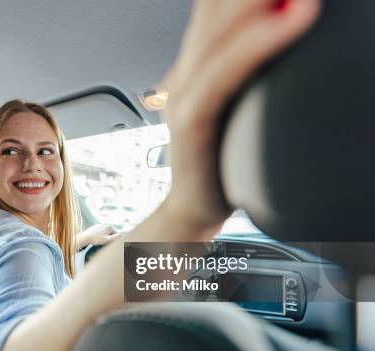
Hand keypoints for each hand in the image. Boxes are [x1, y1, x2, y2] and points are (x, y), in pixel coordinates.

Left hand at [77, 224, 120, 247]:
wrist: (85, 237)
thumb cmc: (96, 239)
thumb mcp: (108, 240)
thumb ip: (116, 237)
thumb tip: (122, 235)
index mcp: (109, 226)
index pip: (116, 234)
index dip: (113, 239)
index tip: (109, 243)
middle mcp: (105, 223)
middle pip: (111, 232)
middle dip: (109, 237)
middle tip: (104, 242)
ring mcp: (100, 224)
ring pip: (105, 232)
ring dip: (104, 237)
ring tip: (100, 241)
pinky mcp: (95, 226)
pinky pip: (101, 232)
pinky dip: (100, 235)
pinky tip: (97, 239)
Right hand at [161, 0, 320, 233]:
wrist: (192, 206)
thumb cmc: (221, 158)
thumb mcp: (237, 102)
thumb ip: (248, 68)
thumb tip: (289, 29)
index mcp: (199, 62)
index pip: (215, 6)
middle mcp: (188, 70)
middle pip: (214, 10)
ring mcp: (185, 94)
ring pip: (216, 35)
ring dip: (256, 2)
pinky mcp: (191, 123)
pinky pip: (220, 77)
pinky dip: (254, 46)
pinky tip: (290, 21)